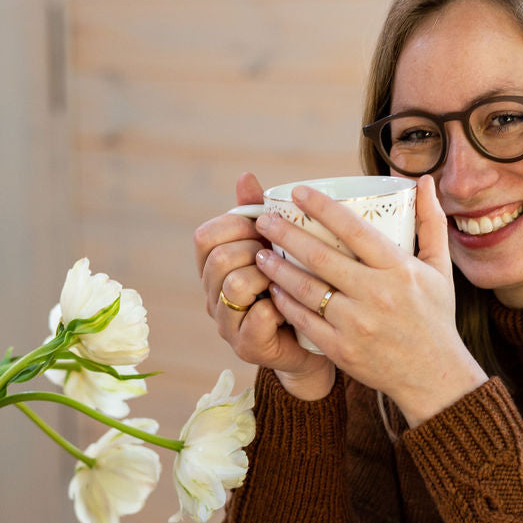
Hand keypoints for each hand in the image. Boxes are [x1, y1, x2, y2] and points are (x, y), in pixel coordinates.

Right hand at [193, 172, 334, 399]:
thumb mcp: (278, 246)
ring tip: (287, 281)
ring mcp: (226, 324)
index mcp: (214, 268)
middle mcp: (212, 296)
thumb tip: (245, 175)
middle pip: (219, 257)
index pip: (205, 235)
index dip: (237, 226)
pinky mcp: (247, 347)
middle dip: (255, 249)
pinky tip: (293, 305)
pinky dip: (281, 307)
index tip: (265, 229)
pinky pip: (259, 317)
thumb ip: (258, 213)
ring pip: (235, 284)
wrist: (316, 340)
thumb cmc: (295, 286)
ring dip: (268, 276)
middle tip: (279, 257)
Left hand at [254, 177, 486, 426]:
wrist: (433, 377)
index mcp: (399, 270)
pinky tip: (273, 290)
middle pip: (320, 257)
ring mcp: (356, 324)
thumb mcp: (440, 269)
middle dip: (285, 233)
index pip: (354, 229)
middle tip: (264, 219)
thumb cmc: (435, 318)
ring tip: (260, 253)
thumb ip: (431, 224)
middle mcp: (377, 295)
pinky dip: (285, 304)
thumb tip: (426, 182)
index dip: (322, 207)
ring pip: (306, 289)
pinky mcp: (342, 350)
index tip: (298, 191)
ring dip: (277, 268)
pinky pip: (304, 322)